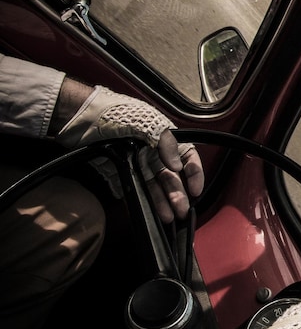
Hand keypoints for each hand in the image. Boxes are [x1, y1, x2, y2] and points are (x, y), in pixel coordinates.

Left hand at [54, 85, 204, 221]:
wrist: (78, 115)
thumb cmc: (114, 111)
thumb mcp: (146, 122)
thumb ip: (165, 143)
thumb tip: (178, 166)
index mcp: (163, 138)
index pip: (187, 157)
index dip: (194, 175)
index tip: (196, 191)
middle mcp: (152, 152)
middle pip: (171, 177)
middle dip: (178, 195)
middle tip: (180, 211)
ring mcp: (135, 163)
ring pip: (153, 187)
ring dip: (161, 202)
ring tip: (167, 217)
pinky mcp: (118, 172)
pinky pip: (132, 189)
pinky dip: (140, 201)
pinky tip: (147, 211)